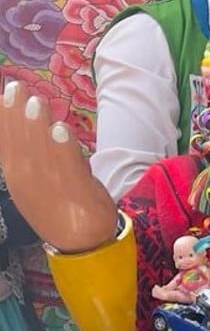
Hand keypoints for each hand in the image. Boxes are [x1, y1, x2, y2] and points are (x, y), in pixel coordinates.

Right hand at [0, 82, 117, 252]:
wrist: (81, 242)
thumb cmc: (58, 204)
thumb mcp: (33, 180)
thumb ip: (28, 151)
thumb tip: (24, 119)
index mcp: (17, 177)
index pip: (5, 145)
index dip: (2, 121)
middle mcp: (29, 183)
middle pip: (21, 146)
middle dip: (16, 116)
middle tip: (14, 88)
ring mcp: (52, 189)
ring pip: (43, 154)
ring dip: (38, 128)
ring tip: (35, 103)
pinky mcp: (77, 195)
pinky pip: (70, 170)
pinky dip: (64, 150)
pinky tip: (60, 129)